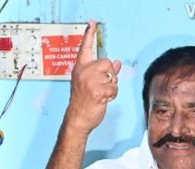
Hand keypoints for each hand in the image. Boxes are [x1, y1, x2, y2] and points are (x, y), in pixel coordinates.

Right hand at [64, 20, 121, 135]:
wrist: (77, 119)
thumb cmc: (83, 103)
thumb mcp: (89, 84)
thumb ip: (102, 72)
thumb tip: (118, 63)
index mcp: (80, 69)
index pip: (85, 48)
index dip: (89, 36)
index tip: (92, 24)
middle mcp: (83, 72)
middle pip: (107, 62)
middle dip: (110, 74)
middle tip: (102, 86)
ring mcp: (90, 81)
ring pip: (113, 76)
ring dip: (112, 87)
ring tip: (102, 94)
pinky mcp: (97, 91)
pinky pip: (114, 88)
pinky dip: (113, 95)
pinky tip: (103, 100)